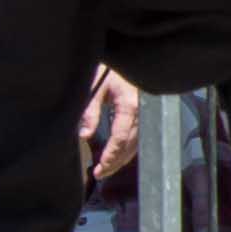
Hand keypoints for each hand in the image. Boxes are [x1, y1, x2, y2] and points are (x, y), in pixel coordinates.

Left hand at [80, 70, 142, 187]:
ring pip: (136, 144)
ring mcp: (146, 114)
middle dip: (115, 162)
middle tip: (99, 174)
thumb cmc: (111, 69)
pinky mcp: (145, 114)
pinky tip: (117, 156)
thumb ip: (90, 112)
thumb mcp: (96, 87)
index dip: (110, 155)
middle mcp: (142, 112)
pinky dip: (128, 150)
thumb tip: (84, 135)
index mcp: (130, 106)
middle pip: (131, 145)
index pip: (120, 138)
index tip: (100, 167)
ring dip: (122, 159)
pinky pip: (138, 137)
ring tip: (105, 169)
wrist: (129, 57)